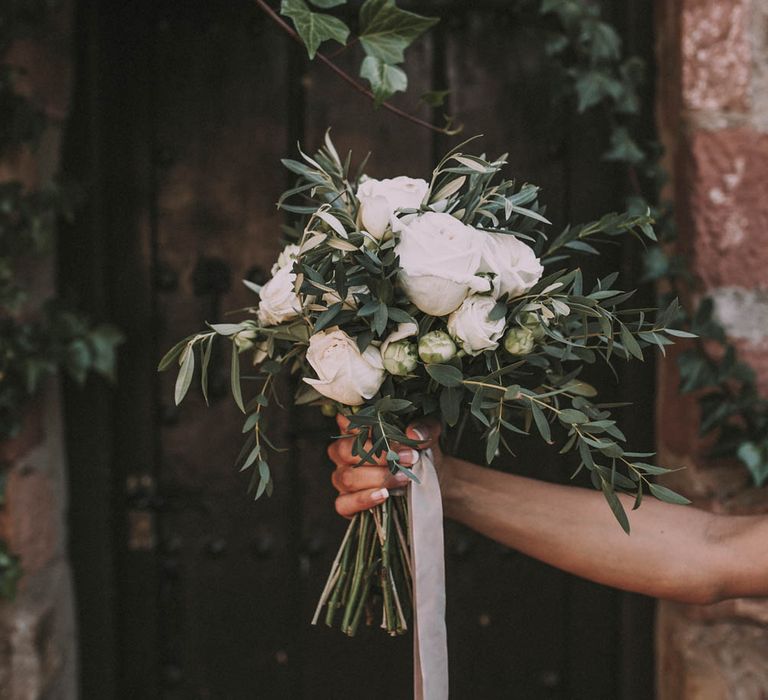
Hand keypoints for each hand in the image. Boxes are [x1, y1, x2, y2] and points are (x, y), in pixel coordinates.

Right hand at [327, 413, 444, 517]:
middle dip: (379, 456)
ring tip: (404, 478)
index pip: (346, 422)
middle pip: (346, 451)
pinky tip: (384, 495)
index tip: (389, 430)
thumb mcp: (428, 434)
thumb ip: (424, 428)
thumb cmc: (419, 450)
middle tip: (408, 459)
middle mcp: (342, 452)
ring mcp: (342, 478)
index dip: (363, 426)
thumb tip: (413, 434)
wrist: (430, 480)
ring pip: (347, 477)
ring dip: (379, 478)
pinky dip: (364, 499)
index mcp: (355, 429)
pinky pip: (344, 503)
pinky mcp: (346, 503)